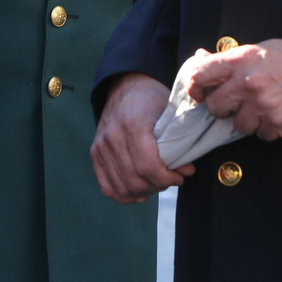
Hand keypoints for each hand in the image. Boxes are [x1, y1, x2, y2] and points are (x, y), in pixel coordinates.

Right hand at [92, 73, 192, 203]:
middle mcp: (112, 137)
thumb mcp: (169, 112)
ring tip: (157, 183)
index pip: (147, 166)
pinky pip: (107, 186)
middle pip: (135, 180)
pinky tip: (139, 193)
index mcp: (133, 125)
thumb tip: (186, 170)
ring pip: (122, 187)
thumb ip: (179, 142)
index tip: (179, 177)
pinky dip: (124, 195)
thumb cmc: (150, 98)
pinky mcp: (95, 153)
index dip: (166, 178)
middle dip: (158, 185)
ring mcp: (100, 146)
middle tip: (171, 179)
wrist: (125, 85)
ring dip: (144, 191)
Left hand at [185, 39, 281, 140]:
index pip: (201, 75)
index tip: (198, 93)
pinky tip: (277, 113)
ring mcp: (264, 107)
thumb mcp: (257, 49)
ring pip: (238, 126)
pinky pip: (262, 134)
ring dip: (247, 119)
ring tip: (262, 106)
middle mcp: (249, 85)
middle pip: (216, 107)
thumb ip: (229, 59)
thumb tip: (200, 59)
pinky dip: (267, 127)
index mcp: (241, 61)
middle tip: (235, 102)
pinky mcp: (278, 125)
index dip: (195, 86)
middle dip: (223, 107)